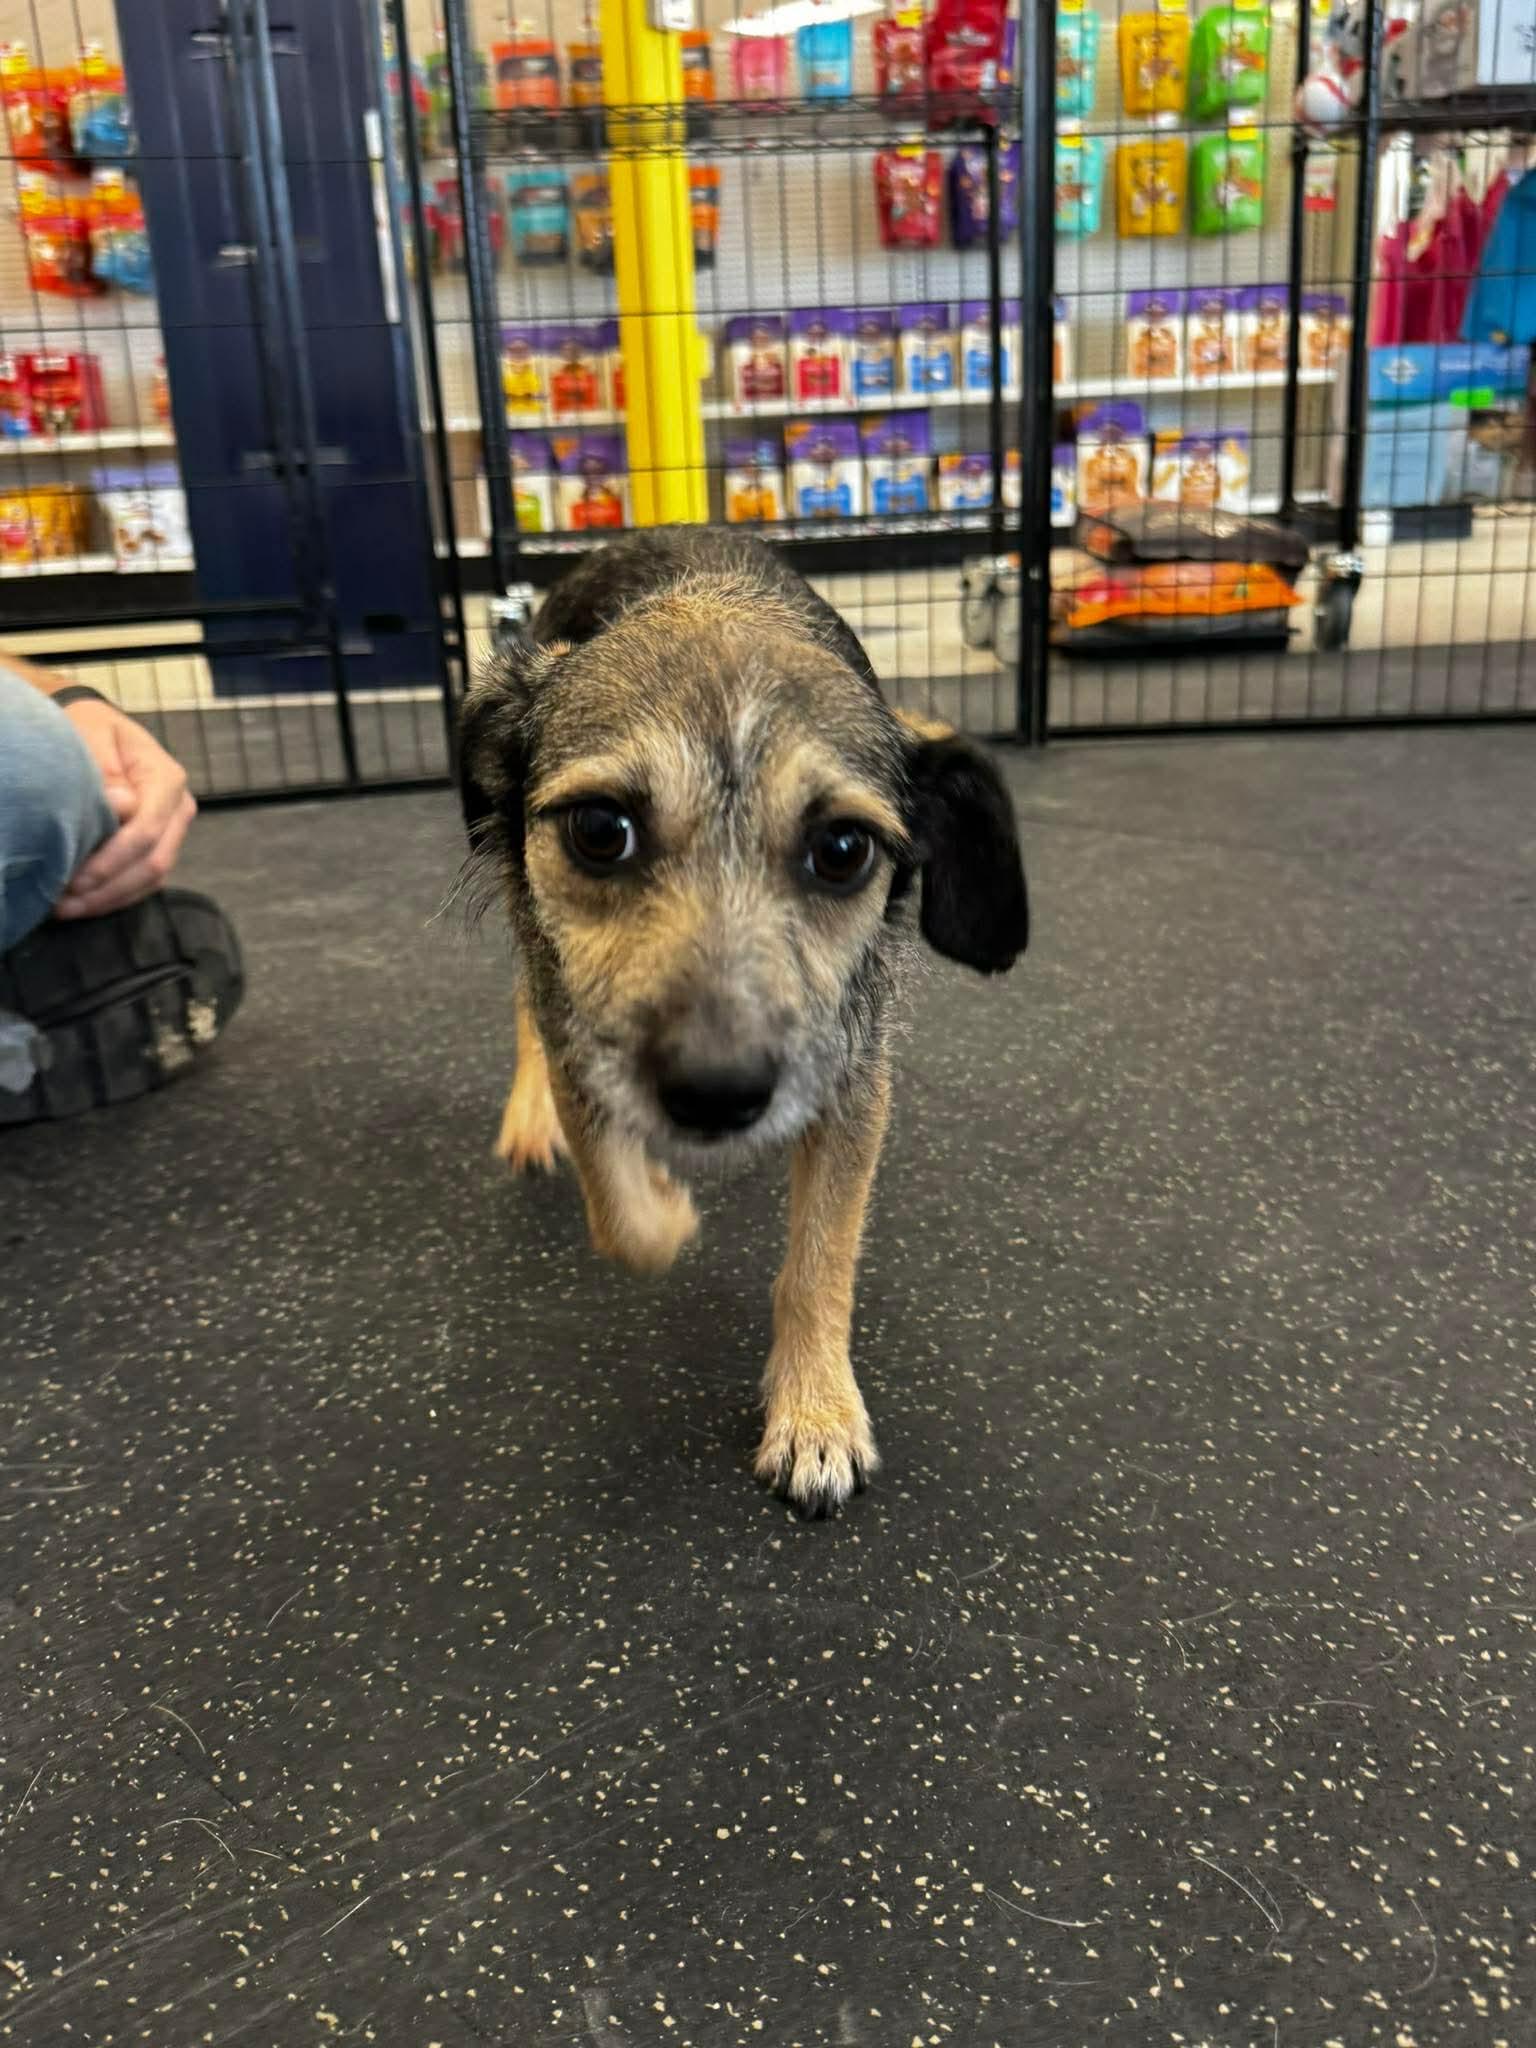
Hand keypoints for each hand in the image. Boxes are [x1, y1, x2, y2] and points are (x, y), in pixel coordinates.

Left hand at [55, 700, 196, 920]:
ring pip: (152, 879)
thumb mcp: (92, 732)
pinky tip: (84, 903)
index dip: (112, 861)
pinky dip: (115, 896)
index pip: (147, 830)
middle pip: (154, 862)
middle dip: (109, 888)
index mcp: (167, 779)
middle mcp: (178, 809)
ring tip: (67, 909)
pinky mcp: (160, 846)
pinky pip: (145, 882)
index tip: (75, 879)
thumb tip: (123, 805)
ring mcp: (172, 831)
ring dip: (110, 899)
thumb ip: (104, 767)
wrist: (99, 732)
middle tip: (63, 904)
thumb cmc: (92, 729)